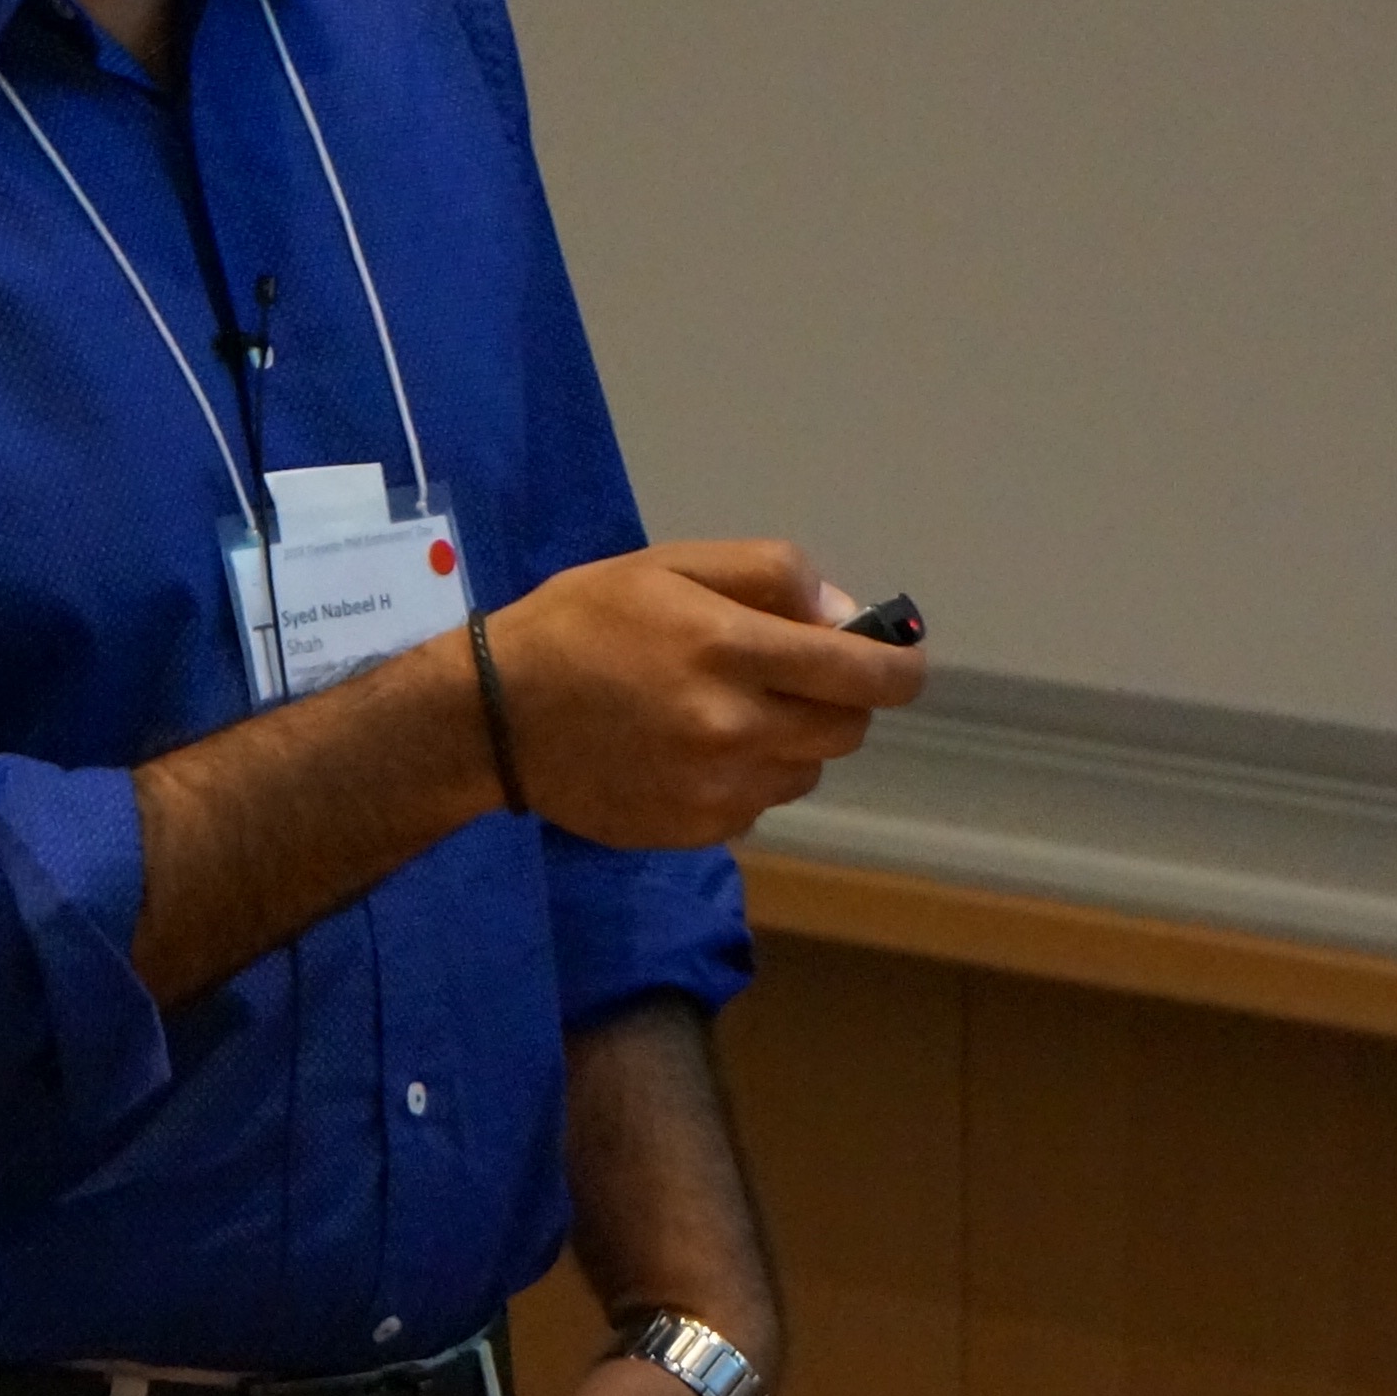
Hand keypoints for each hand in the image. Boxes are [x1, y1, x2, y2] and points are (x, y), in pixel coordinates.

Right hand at [492, 539, 924, 851]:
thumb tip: (845, 614)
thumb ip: (767, 575)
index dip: (900, 667)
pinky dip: (750, 776)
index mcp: (730, 648)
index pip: (864, 674)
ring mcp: (719, 788)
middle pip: (849, 728)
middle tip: (795, 676)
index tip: (902, 661)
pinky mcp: (699, 830)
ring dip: (794, 739)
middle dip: (841, 699)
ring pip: (809, 769)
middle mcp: (736, 726)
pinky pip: (762, 804)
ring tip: (730, 712)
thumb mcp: (669, 565)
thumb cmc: (582, 623)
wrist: (494, 717)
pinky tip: (695, 751)